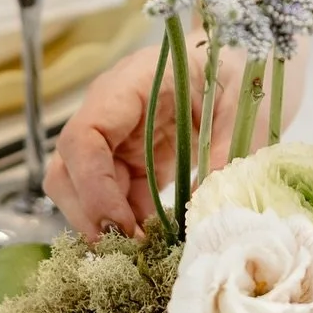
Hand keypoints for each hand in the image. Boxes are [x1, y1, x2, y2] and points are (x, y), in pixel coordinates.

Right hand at [45, 37, 243, 240]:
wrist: (245, 62)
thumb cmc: (240, 73)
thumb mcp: (242, 111)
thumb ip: (224, 157)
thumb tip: (201, 214)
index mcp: (133, 83)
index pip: (85, 135)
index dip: (92, 186)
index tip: (121, 224)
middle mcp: (112, 110)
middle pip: (67, 167)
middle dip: (88, 214)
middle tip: (127, 249)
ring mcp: (118, 137)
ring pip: (80, 188)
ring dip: (104, 223)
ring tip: (145, 249)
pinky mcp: (132, 161)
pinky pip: (113, 198)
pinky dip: (127, 224)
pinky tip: (157, 241)